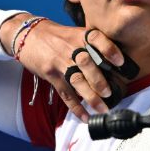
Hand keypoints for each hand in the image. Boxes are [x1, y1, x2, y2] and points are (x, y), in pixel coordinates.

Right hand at [0, 14, 123, 121]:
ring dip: (90, 96)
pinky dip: (76, 107)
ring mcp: (60, 63)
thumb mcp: (76, 33)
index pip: (97, 39)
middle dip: (98, 80)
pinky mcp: (52, 75)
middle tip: (109, 93)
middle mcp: (72, 49)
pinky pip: (65, 93)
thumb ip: (93, 45)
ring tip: (102, 108)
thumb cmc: (58, 36)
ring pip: (76, 80)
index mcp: (81, 36)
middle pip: (86, 64)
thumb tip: (116, 63)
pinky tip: (85, 117)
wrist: (29, 35)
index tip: (120, 62)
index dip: (109, 50)